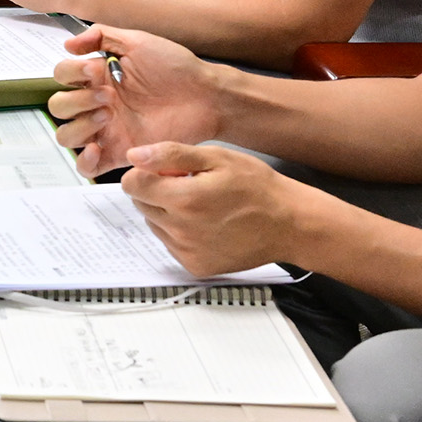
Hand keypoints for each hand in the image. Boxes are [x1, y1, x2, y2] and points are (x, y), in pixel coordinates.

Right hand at [46, 25, 222, 176]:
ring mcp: (106, 130)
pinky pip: (87, 167)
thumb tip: (69, 42)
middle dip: (76, 100)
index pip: (63, 75)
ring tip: (107, 116)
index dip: (71, 73)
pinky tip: (97, 148)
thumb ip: (102, 36)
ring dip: (79, 125)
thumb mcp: (138, 42)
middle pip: (58, 106)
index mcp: (98, 77)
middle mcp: (98, 103)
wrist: (205, 97)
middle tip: (108, 96)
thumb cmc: (176, 68)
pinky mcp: (119, 152)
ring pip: (66, 135)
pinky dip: (84, 161)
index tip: (96, 70)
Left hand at [118, 142, 314, 275]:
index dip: (146, 173)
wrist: (289, 224)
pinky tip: (207, 224)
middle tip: (191, 186)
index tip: (169, 170)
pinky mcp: (196, 267)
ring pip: (155, 224)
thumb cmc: (257, 187)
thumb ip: (171, 155)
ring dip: (168, 213)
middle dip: (157, 191)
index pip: (132, 184)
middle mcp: (181, 230)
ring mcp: (188, 252)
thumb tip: (134, 156)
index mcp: (184, 199)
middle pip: (141, 205)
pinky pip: (171, 244)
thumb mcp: (217, 158)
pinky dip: (181, 233)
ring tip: (203, 205)